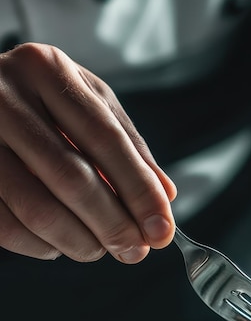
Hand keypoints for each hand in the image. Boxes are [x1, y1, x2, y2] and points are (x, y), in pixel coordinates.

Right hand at [0, 43, 175, 262]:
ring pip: (38, 210)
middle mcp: (3, 97)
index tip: (161, 229)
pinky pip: (7, 227)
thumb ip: (127, 145)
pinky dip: (42, 247)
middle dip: (113, 225)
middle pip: (72, 178)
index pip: (105, 140)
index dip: (139, 191)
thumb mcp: (87, 103)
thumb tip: (164, 196)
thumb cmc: (40, 100)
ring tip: (101, 249)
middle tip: (135, 250)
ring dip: (80, 242)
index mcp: (47, 70)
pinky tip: (60, 244)